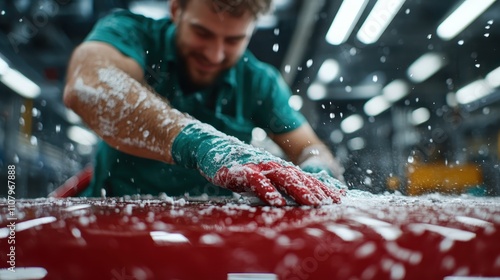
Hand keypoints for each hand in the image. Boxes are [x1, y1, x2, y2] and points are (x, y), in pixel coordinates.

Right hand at [171, 123, 343, 205]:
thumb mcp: (259, 175)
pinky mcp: (242, 170)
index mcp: (276, 166)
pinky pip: (258, 182)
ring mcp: (257, 166)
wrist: (210, 147)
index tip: (337, 196)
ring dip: (299, 190)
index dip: (320, 186)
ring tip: (314, 203)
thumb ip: (274, 184)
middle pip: (298, 177)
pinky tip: (278, 202)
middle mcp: (271, 164)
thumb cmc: (236, 165)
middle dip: (317, 190)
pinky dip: (268, 192)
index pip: (303, 177)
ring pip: (283, 178)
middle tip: (333, 202)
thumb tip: (290, 198)